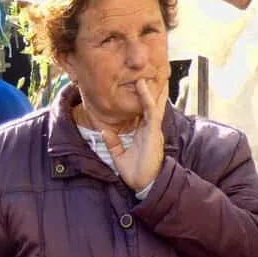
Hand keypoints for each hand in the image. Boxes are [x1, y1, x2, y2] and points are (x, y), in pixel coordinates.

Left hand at [101, 78, 165, 192]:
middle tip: (147, 73)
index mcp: (143, 131)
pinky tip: (145, 89)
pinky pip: (151, 112)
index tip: (136, 85)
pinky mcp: (154, 132)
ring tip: (143, 74)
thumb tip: (103, 131)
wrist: (144, 183)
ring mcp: (153, 129)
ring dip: (148, 89)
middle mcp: (149, 128)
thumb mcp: (119, 155)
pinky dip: (148, 99)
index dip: (141, 98)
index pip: (142, 111)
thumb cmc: (135, 171)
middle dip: (150, 89)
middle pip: (151, 104)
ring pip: (152, 104)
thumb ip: (112, 142)